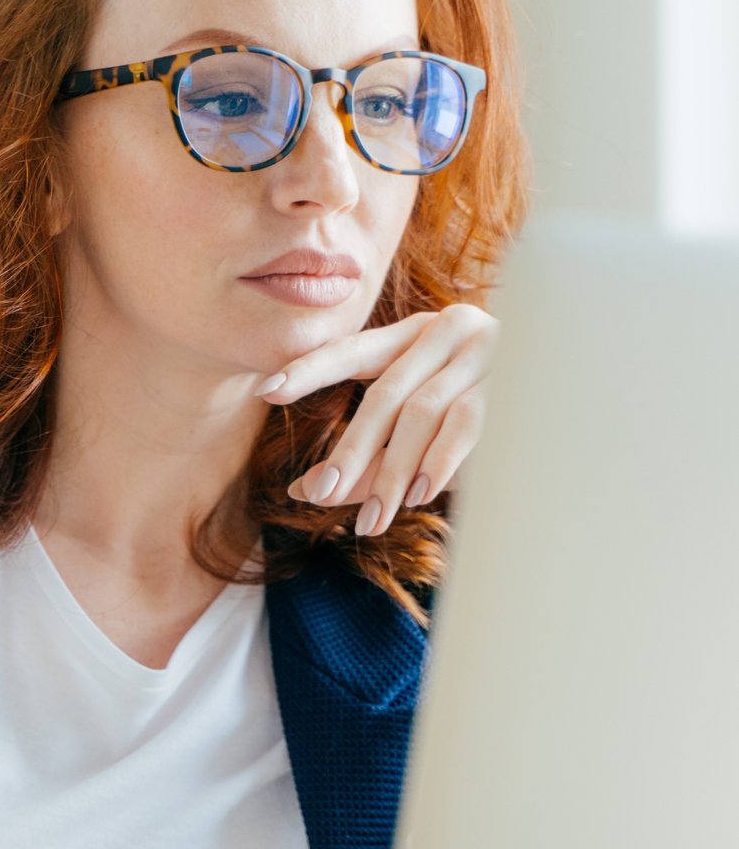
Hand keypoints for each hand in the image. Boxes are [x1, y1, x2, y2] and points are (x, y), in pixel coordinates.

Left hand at [255, 302, 497, 536]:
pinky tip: (421, 494)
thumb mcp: (421, 426)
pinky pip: (469, 422)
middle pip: (385, 395)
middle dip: (352, 450)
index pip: (352, 350)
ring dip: (394, 470)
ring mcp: (486, 353)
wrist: (582, 385)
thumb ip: (370, 452)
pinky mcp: (519, 382)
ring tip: (373, 517)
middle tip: (321, 494)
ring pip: (422, 414)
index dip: (308, 369)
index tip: (266, 392)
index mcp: (415, 333)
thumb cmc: (488, 412)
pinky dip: (441, 459)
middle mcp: (447, 331)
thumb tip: (305, 491)